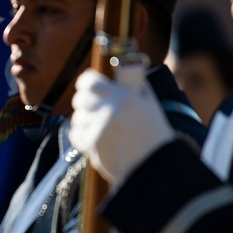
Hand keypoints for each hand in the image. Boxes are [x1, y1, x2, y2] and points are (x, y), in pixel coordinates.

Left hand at [69, 66, 173, 185]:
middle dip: (84, 104)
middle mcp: (111, 108)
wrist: (156, 166)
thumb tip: (114, 66)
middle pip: (80, 99)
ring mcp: (100, 126)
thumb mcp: (148, 102)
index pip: (89, 81)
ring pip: (77, 118)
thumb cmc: (154, 134)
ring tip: (101, 129)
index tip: (87, 87)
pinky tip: (96, 140)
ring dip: (85, 122)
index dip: (85, 84)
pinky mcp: (93, 143)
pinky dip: (82, 137)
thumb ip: (130, 84)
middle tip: (93, 110)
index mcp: (125, 95)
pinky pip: (76, 134)